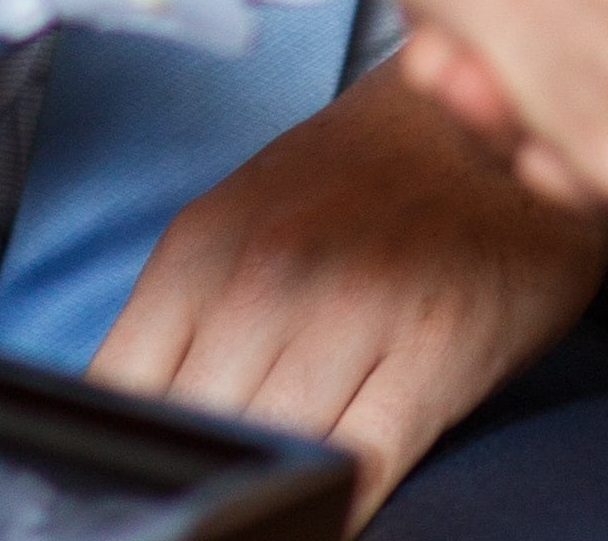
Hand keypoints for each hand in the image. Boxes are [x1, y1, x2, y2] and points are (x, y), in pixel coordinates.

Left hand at [85, 63, 603, 525]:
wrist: (488, 105)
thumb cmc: (367, 172)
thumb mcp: (246, 216)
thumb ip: (187, 311)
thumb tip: (138, 417)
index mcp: (203, 247)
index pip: (119, 391)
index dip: (133, 445)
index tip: (154, 466)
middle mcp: (268, 278)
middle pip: (198, 433)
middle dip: (209, 463)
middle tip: (228, 476)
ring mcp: (355, 313)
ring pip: (276, 454)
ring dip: (277, 479)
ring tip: (281, 488)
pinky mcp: (436, 347)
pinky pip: (363, 463)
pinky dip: (339, 501)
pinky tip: (333, 506)